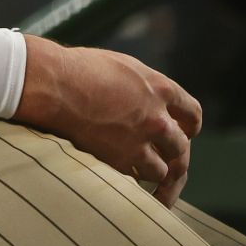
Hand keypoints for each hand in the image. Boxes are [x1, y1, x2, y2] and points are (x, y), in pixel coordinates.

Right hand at [15, 36, 202, 205]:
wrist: (53, 86)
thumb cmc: (78, 69)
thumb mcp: (121, 67)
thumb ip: (143, 86)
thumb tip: (148, 98)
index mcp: (159, 88)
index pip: (192, 113)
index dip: (191, 125)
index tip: (186, 131)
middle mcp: (157, 118)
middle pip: (181, 146)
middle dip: (175, 154)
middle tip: (168, 161)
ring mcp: (139, 142)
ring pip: (163, 169)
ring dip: (154, 170)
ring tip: (144, 172)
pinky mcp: (119, 161)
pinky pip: (135, 178)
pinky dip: (131, 178)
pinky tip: (123, 175)